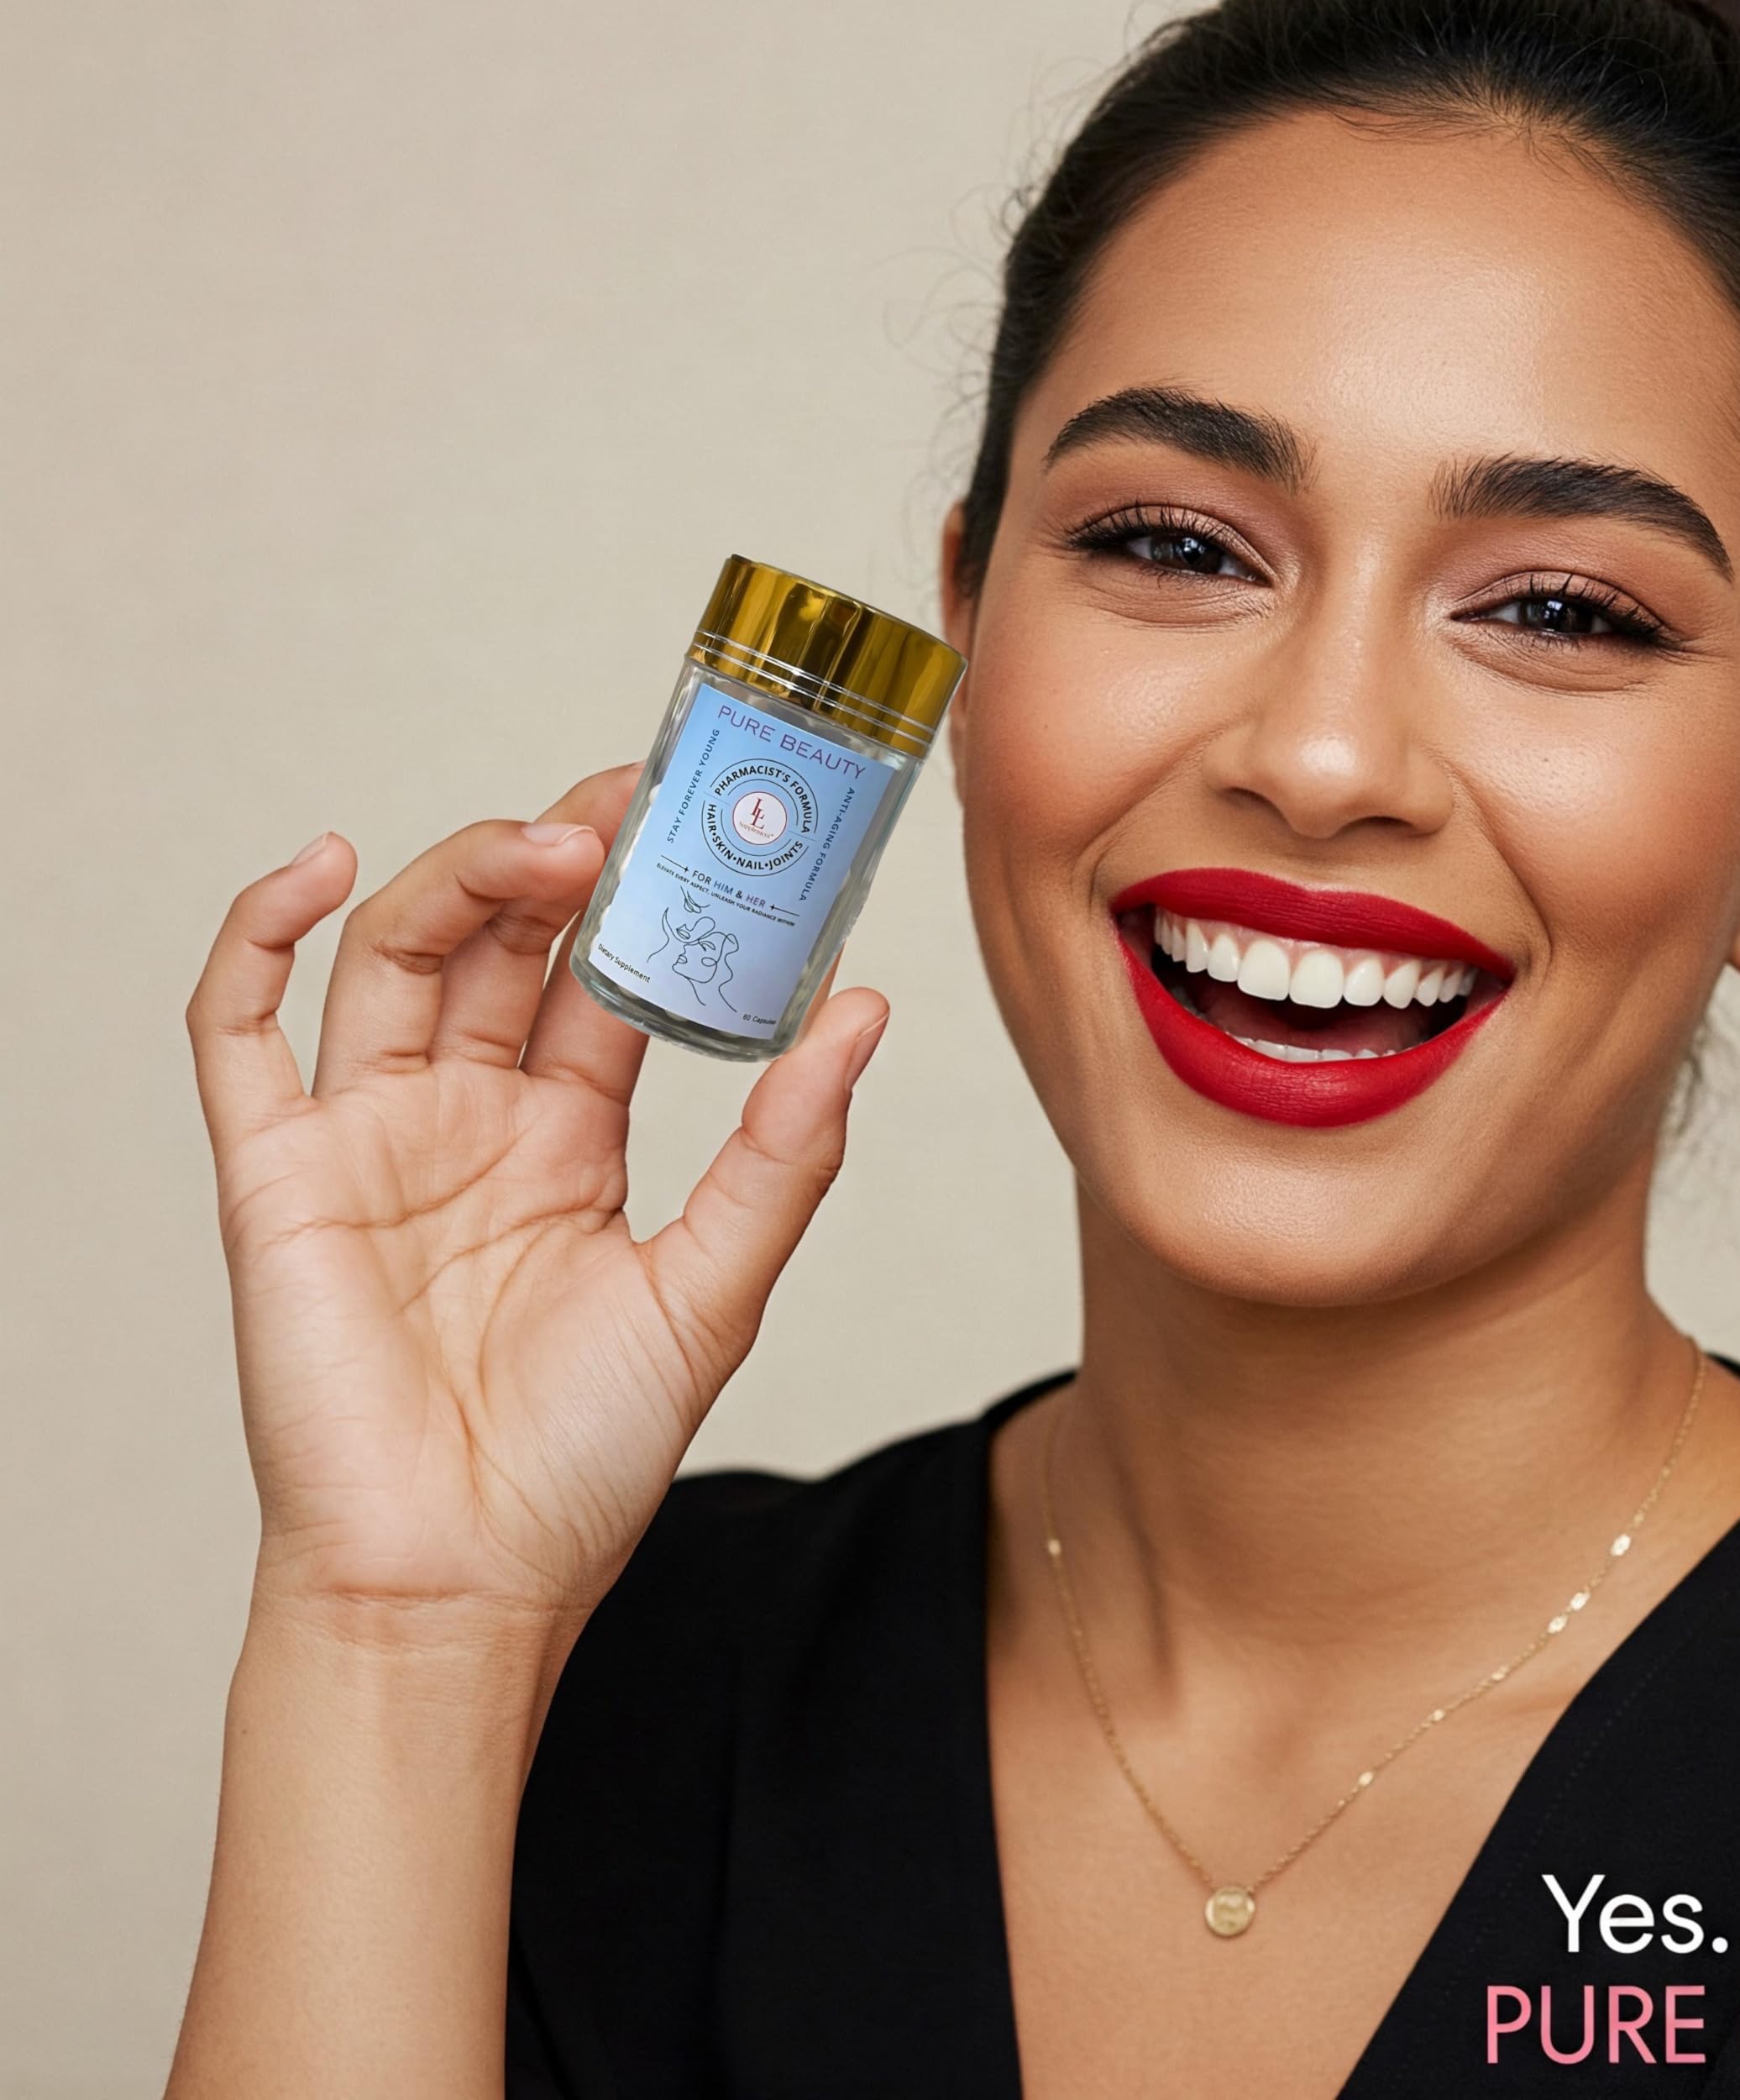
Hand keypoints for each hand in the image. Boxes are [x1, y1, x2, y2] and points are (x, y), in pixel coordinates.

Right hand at [186, 766, 888, 1635]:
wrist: (457, 1584)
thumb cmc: (579, 1462)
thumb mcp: (712, 1289)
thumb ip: (783, 1149)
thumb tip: (864, 1009)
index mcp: (568, 1139)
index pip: (605, 976)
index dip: (650, 897)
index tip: (707, 819)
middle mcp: (469, 1121)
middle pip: (506, 942)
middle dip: (565, 856)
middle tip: (638, 794)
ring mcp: (368, 1139)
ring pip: (396, 956)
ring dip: (464, 878)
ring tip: (554, 844)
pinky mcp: (276, 1176)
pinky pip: (237, 1032)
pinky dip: (257, 938)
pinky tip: (320, 863)